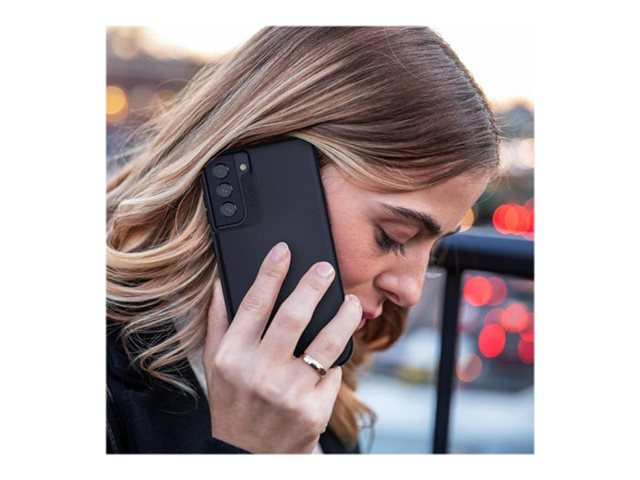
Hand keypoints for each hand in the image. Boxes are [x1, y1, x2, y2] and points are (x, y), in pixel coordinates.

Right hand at [202, 242, 361, 452]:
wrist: (248, 456)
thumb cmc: (233, 403)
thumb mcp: (214, 364)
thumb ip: (218, 320)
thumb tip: (224, 280)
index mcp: (232, 357)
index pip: (254, 303)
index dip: (271, 272)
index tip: (284, 250)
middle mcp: (259, 373)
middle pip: (294, 316)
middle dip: (314, 285)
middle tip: (327, 269)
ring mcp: (289, 393)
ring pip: (327, 342)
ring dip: (344, 316)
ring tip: (352, 303)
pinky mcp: (313, 411)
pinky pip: (333, 373)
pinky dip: (335, 361)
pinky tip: (335, 354)